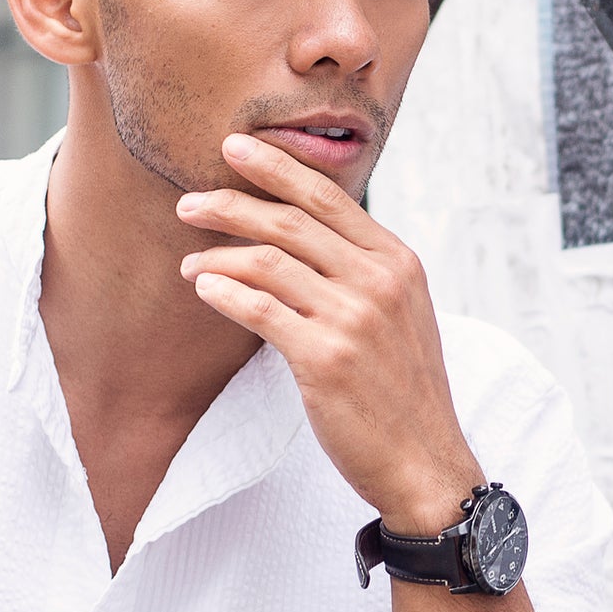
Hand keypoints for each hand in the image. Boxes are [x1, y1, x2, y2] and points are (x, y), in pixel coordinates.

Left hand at [179, 131, 483, 532]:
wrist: (425, 463)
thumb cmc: (404, 393)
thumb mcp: (402, 317)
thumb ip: (363, 274)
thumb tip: (307, 240)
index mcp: (398, 262)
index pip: (329, 198)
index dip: (278, 168)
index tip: (235, 149)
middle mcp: (379, 282)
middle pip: (291, 221)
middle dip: (232, 203)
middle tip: (188, 201)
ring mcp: (353, 319)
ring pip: (268, 262)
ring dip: (218, 254)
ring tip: (189, 261)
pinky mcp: (324, 359)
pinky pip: (259, 310)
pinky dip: (224, 292)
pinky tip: (203, 288)